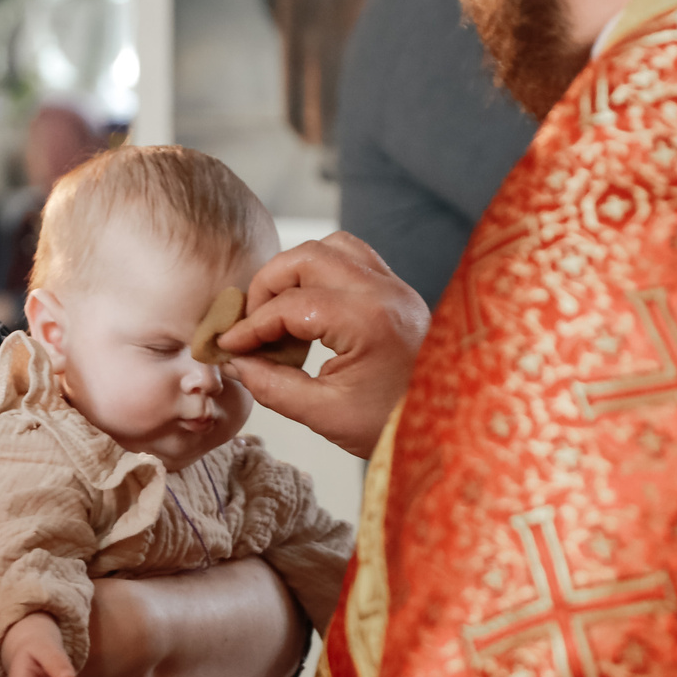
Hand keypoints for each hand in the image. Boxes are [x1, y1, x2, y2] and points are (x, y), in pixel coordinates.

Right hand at [218, 231, 427, 458]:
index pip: (288, 306)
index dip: (250, 327)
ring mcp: (395, 286)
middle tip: (250, 324)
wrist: (448, 429)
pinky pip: (354, 257)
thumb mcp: (325, 414)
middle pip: (305, 257)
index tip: (228, 346)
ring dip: (295, 271)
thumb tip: (237, 363)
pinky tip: (309, 304)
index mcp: (366, 321)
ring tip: (278, 310)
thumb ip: (273, 386)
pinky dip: (323, 269)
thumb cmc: (392, 425)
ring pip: (331, 247)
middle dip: (266, 286)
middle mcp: (383, 291)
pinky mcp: (399, 290)